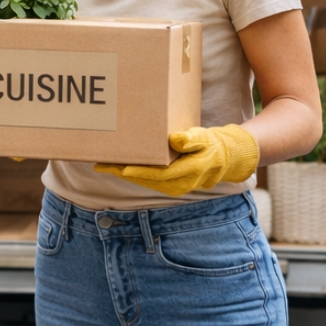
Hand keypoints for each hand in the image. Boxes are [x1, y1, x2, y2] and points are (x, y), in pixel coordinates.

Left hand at [94, 124, 258, 196]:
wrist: (225, 159)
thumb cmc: (212, 146)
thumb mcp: (206, 139)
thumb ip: (192, 139)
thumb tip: (178, 139)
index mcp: (186, 173)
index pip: (156, 174)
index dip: (137, 171)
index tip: (119, 165)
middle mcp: (178, 184)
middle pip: (144, 179)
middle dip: (121, 172)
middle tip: (100, 163)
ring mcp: (173, 186)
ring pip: (143, 181)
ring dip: (123, 173)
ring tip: (104, 164)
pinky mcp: (169, 184)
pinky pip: (147, 180)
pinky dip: (132, 174)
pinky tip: (119, 166)